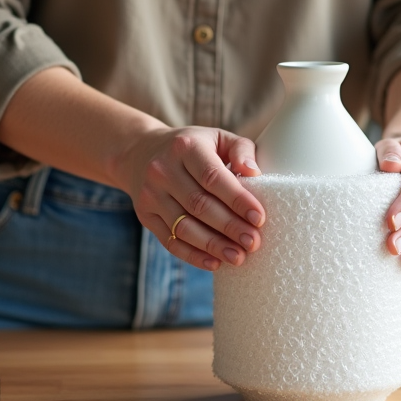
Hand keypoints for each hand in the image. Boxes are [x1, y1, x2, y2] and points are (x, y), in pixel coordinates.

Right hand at [113, 126, 264, 271]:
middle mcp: (163, 170)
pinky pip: (170, 241)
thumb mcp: (218, 138)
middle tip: (253, 242)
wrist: (141, 152)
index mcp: (185, 146)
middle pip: (199, 204)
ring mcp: (151, 194)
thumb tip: (254, 174)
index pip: (213, 176)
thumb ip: (241, 150)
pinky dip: (193, 255)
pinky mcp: (145, 215)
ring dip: (213, 245)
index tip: (259, 218)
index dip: (237, 199)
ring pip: (184, 226)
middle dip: (229, 226)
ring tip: (239, 257)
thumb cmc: (193, 147)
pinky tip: (214, 262)